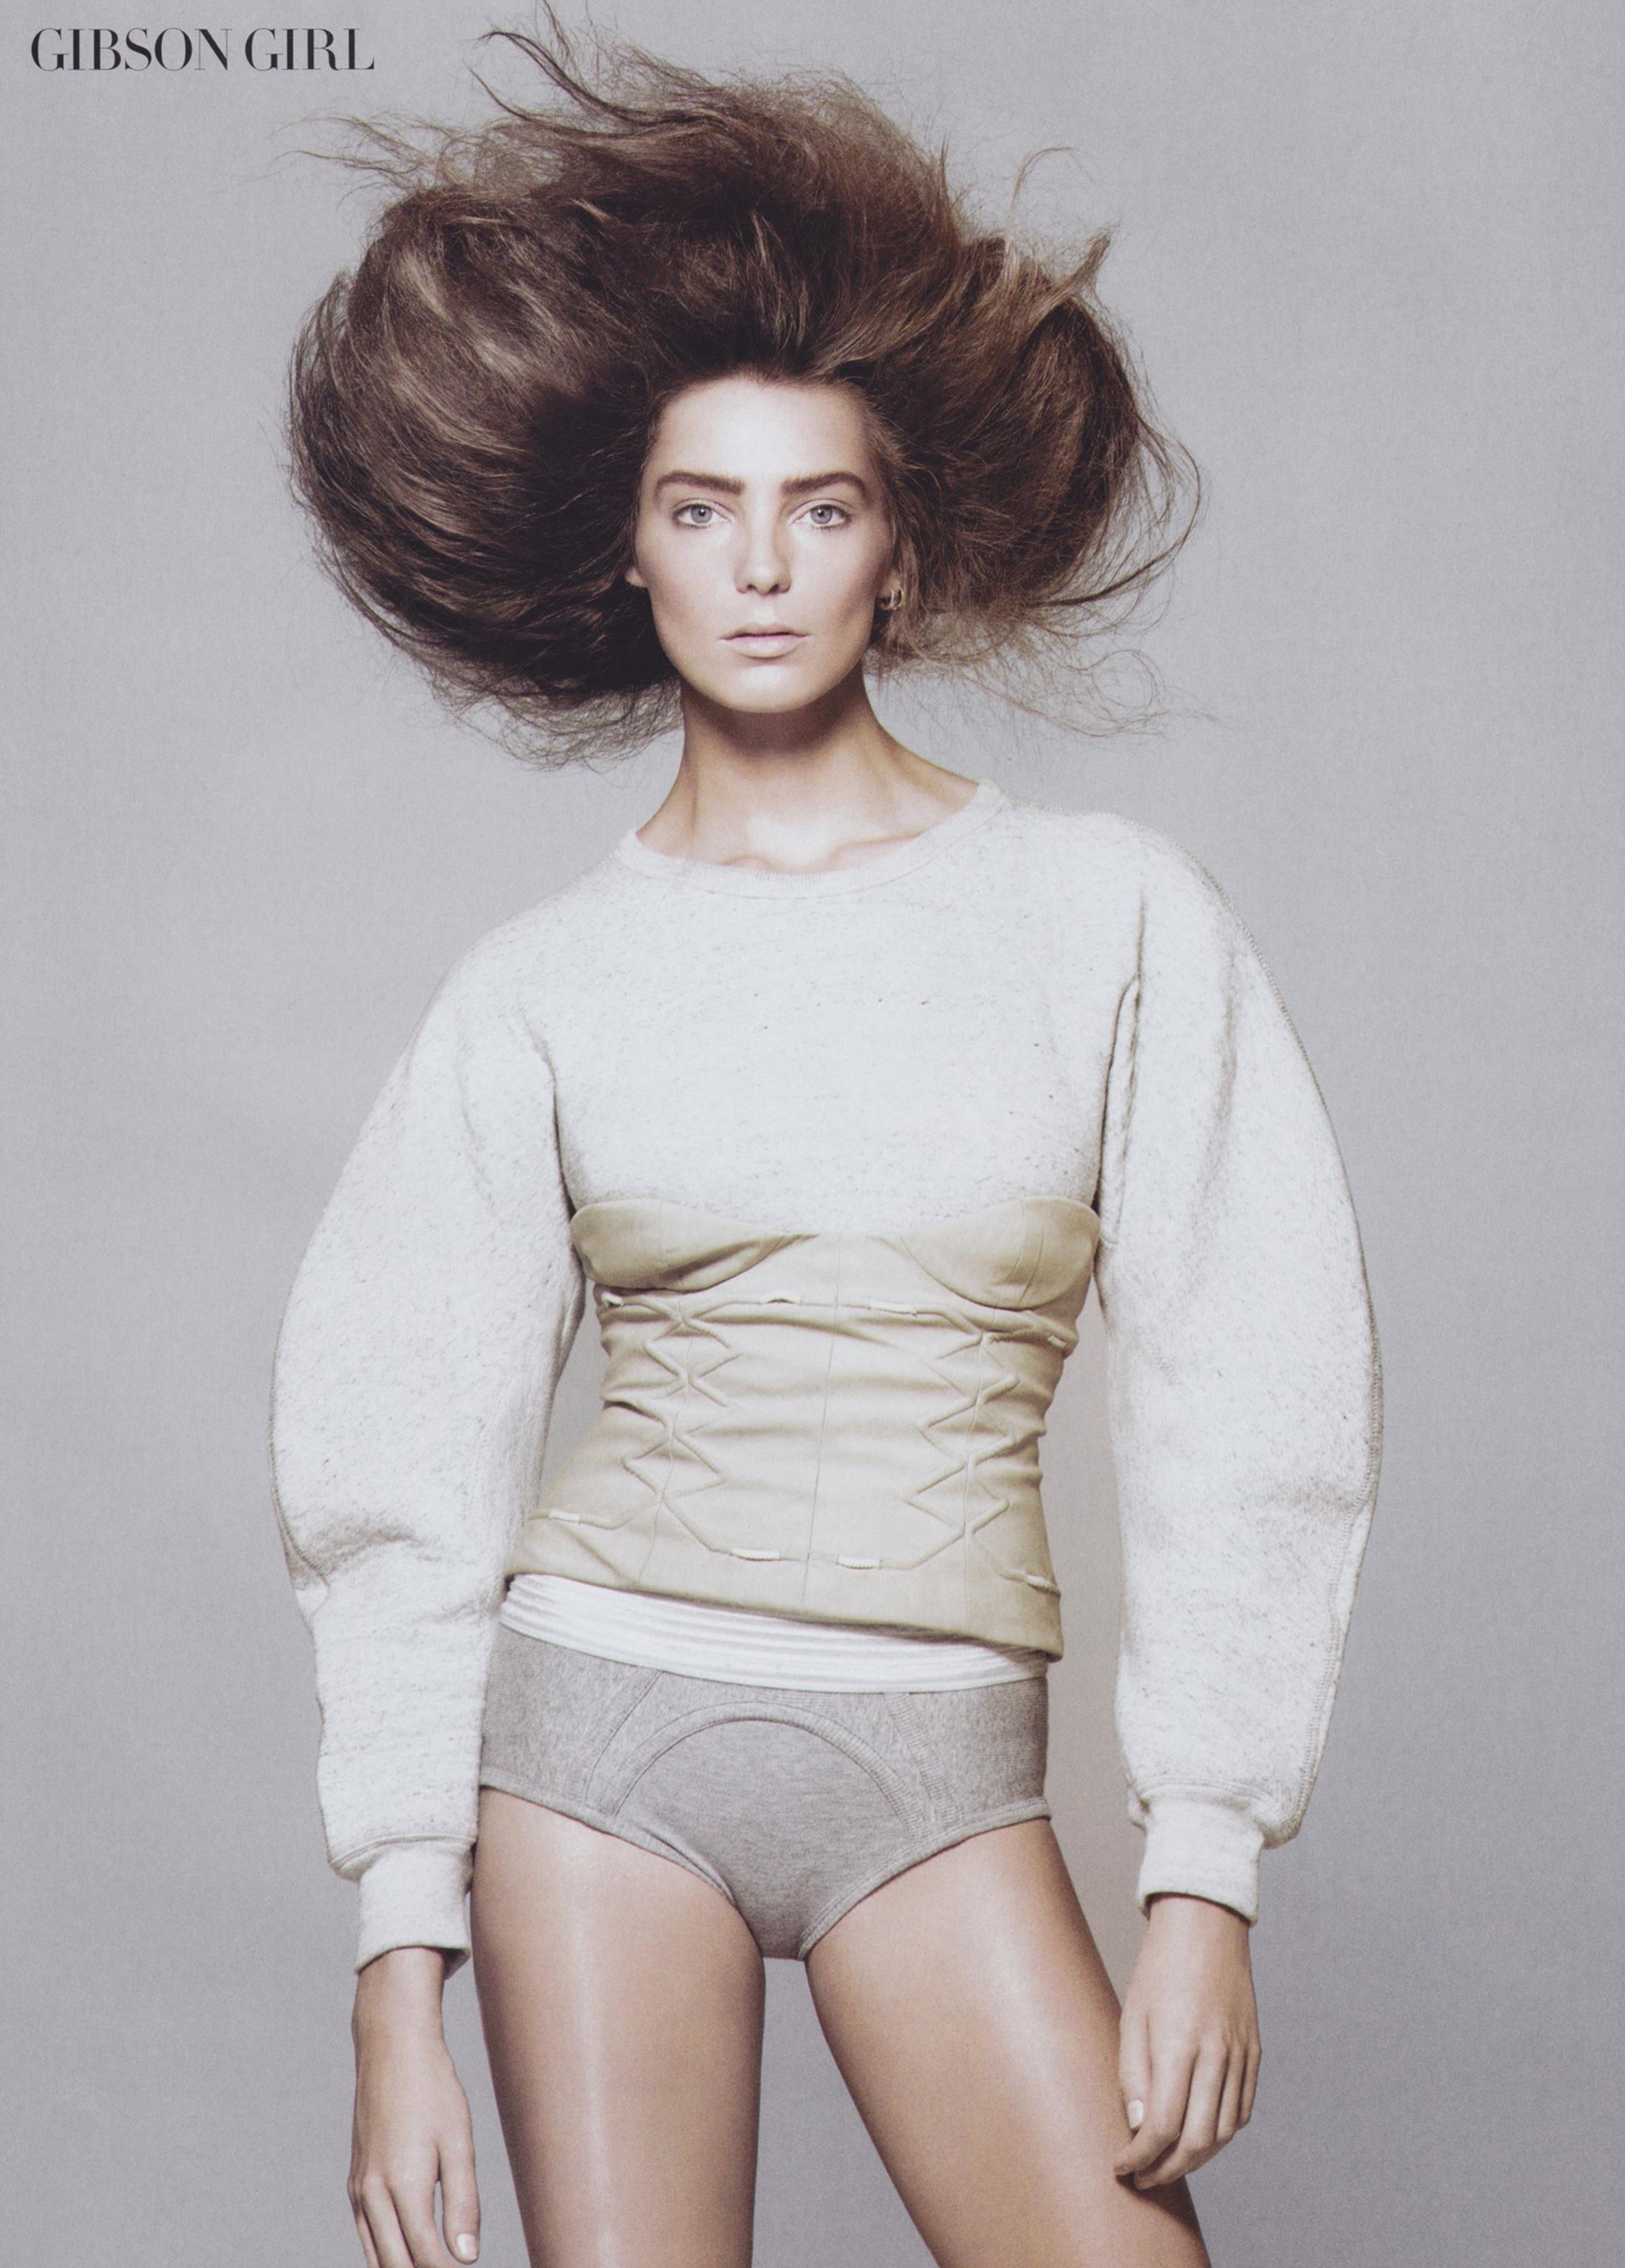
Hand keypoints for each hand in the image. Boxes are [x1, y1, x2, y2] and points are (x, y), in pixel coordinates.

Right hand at [349, 1947, 479, 2267]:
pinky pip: (366, 2233)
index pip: (427, 2255)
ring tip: (432, 2263)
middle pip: (396, 2264)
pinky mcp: (355, 2180)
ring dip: (402, 2267)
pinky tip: (406, 2250)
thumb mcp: (459, 2141)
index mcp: (402, 2185)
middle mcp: (373, 2194)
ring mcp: (359, 2188)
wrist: (391, 2047)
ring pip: (375, 2255)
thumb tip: (467, 2258)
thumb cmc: (432, 2088)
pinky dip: (384, 2252)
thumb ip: (464, 2204)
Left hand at [1113, 1893, 1259, 2189]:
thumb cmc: (1160, 1969)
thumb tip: (1137, 2128)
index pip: (1162, 2126)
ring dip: (1195, 2159)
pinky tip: (1199, 2136)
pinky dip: (1221, 2134)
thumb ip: (1132, 2075)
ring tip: (1167, 2162)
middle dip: (1167, 2170)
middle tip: (1143, 2177)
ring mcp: (1241, 2054)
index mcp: (1178, 2044)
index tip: (1122, 2167)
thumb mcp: (1132, 2017)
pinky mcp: (1255, 2052)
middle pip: (1198, 2141)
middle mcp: (1216, 2054)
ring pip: (1224, 2133)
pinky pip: (1242, 2111)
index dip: (1140, 2157)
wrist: (1206, 1925)